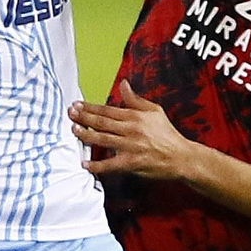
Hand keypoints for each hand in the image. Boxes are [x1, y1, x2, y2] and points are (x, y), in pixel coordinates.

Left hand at [70, 81, 195, 180]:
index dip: (90, 107)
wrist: (180, 157)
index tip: (77, 104)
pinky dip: (96, 166)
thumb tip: (123, 84)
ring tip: (73, 130)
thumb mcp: (154, 111)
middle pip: (101, 122)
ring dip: (86, 135)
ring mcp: (130, 147)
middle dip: (83, 117)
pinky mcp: (131, 163)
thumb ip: (135, 99)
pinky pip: (110, 165)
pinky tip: (85, 164)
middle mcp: (130, 130)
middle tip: (70, 113)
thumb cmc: (167, 134)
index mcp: (135, 116)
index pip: (107, 110)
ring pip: (102, 139)